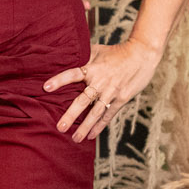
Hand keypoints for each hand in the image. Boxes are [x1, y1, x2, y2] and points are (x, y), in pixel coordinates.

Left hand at [44, 37, 162, 142]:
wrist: (142, 55)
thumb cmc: (117, 52)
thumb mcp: (98, 50)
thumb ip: (82, 55)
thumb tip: (63, 55)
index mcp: (93, 68)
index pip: (72, 74)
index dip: (59, 80)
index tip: (46, 87)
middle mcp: (101, 81)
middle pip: (83, 100)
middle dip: (71, 115)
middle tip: (60, 127)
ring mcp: (111, 92)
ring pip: (96, 112)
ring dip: (85, 126)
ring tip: (74, 138)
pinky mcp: (121, 99)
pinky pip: (108, 115)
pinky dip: (99, 126)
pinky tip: (91, 136)